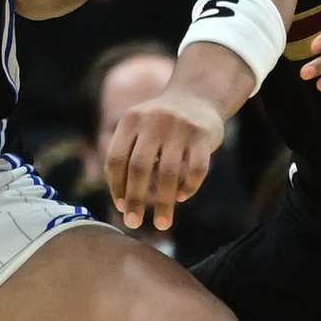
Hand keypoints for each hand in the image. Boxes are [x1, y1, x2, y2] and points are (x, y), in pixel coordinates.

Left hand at [106, 83, 225, 231]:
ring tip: (162, 224)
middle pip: (139, 167)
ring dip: (164, 203)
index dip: (116, 187)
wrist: (197, 97)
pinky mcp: (203, 135)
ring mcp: (180, 126)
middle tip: (133, 223)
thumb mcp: (138, 129)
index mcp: (130, 120)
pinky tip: (181, 197)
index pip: (116, 159)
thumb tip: (123, 206)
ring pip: (169, 173)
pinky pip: (197, 169)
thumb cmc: (160, 126)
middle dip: (135, 200)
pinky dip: (189, 187)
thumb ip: (127, 158)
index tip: (121, 208)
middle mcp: (153, 120)